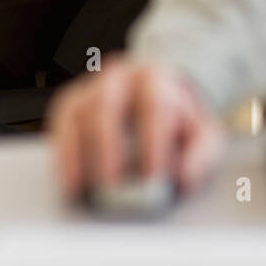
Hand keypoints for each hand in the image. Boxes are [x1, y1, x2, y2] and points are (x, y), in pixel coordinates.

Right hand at [46, 54, 226, 195]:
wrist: (159, 97)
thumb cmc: (179, 122)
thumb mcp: (203, 133)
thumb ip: (201, 155)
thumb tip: (185, 178)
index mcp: (156, 78)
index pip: (154, 105)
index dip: (153, 143)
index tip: (154, 177)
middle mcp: (120, 76)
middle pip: (108, 105)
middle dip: (109, 148)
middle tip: (112, 187)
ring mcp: (91, 87)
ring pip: (79, 113)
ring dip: (82, 154)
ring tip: (89, 190)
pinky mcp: (71, 104)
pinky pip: (61, 126)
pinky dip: (64, 156)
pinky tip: (71, 182)